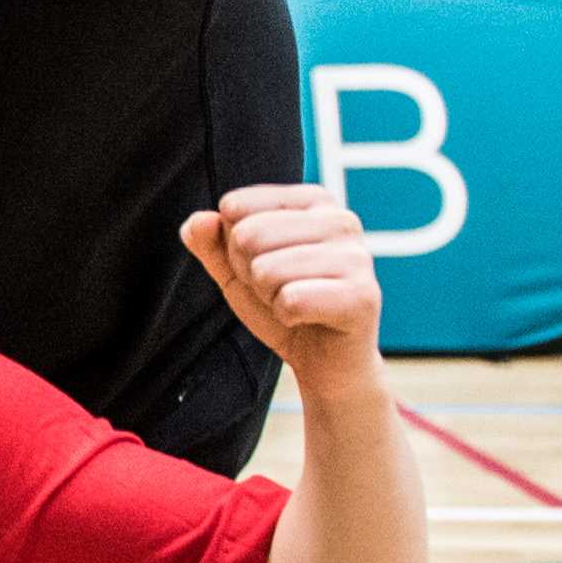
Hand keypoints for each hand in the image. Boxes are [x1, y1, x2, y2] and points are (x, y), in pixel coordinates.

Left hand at [183, 183, 383, 398]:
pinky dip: (286, 317)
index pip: (235, 207)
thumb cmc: (281, 305)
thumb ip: (210, 244)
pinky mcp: (363, 294)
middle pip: (247, 236)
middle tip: (280, 290)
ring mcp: (357, 255)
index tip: (265, 264)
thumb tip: (198, 221)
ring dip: (269, 298)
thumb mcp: (235, 272)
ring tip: (296, 303)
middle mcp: (341, 219)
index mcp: (313, 201)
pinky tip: (308, 318)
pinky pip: (290, 300)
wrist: (325, 361)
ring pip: (266, 270)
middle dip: (250, 274)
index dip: (233, 247)